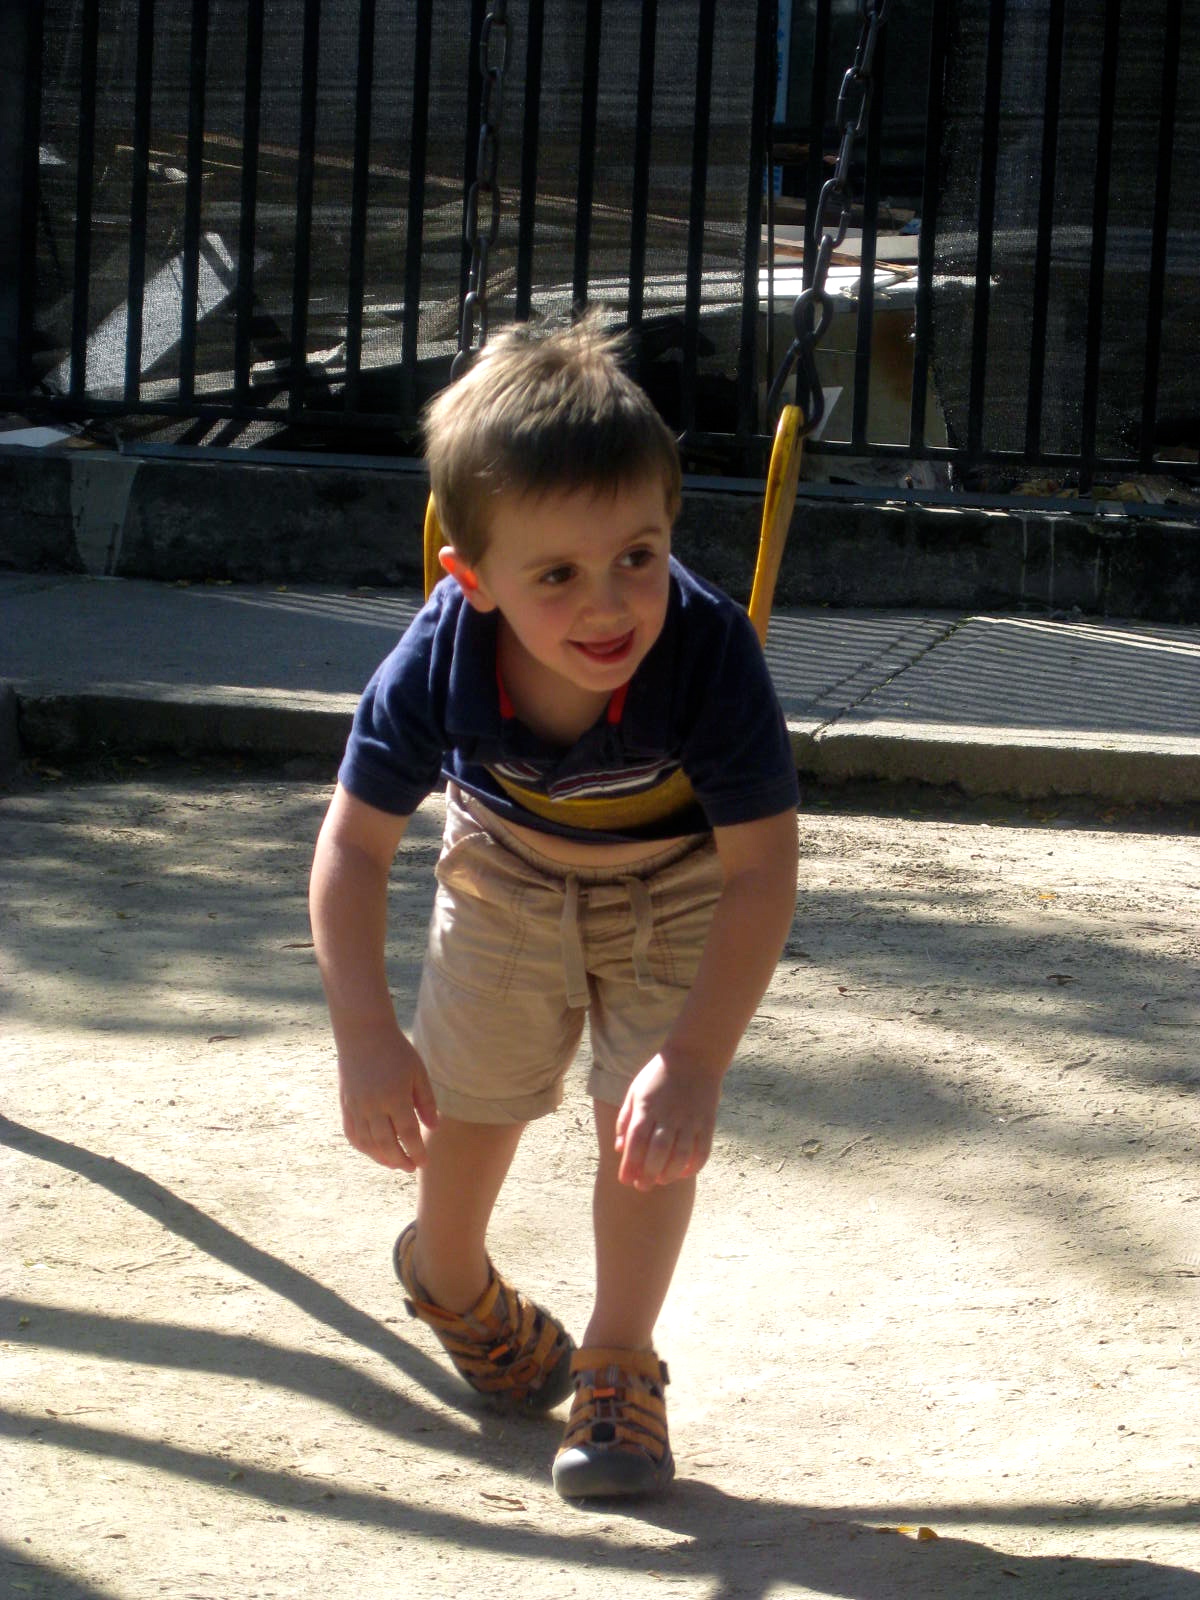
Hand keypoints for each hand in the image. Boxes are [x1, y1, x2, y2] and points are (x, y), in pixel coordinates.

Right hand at [337, 1026, 438, 1171]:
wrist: (363, 1035)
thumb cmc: (396, 1052)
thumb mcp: (418, 1072)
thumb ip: (426, 1101)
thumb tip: (433, 1128)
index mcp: (394, 1096)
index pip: (407, 1133)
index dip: (416, 1151)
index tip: (424, 1162)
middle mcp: (373, 1106)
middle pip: (386, 1144)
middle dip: (400, 1160)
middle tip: (411, 1168)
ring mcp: (357, 1107)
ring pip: (368, 1143)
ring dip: (382, 1158)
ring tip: (395, 1164)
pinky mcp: (346, 1106)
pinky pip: (353, 1134)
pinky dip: (364, 1148)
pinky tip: (375, 1152)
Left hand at [613, 1052, 722, 1190]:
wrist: (694, 1056)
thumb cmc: (659, 1074)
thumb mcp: (635, 1091)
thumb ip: (625, 1120)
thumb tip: (619, 1148)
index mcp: (646, 1107)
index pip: (636, 1142)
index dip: (630, 1164)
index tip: (625, 1180)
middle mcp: (668, 1116)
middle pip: (657, 1152)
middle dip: (648, 1175)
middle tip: (642, 1186)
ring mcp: (689, 1120)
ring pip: (680, 1156)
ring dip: (669, 1173)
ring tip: (661, 1180)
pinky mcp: (707, 1122)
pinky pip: (702, 1150)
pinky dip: (693, 1166)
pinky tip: (684, 1172)